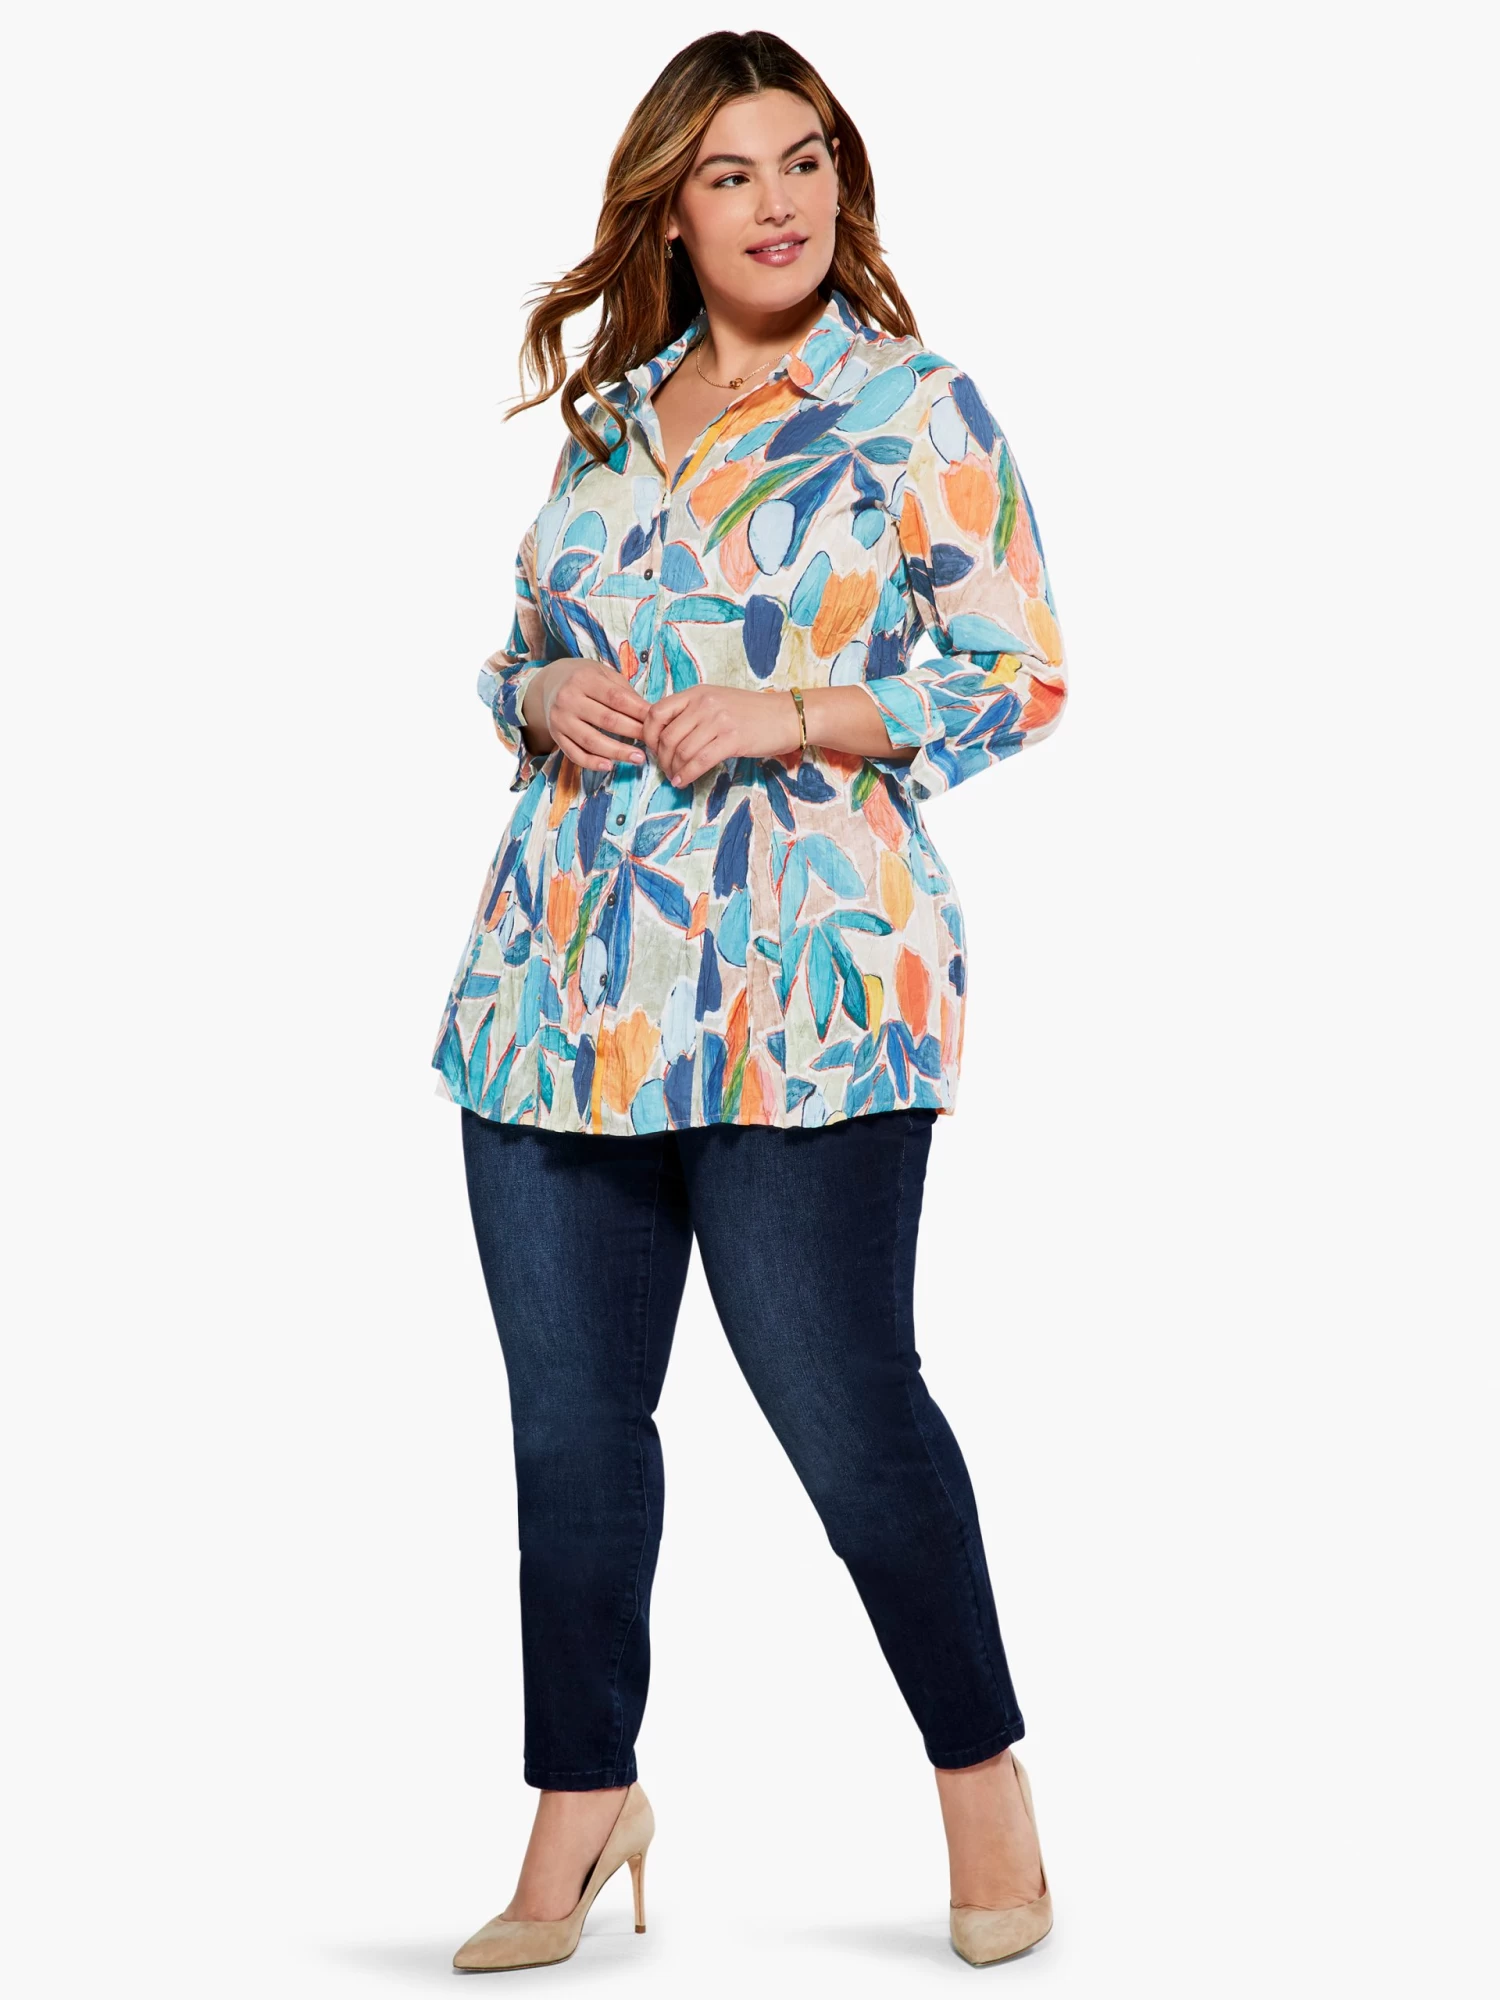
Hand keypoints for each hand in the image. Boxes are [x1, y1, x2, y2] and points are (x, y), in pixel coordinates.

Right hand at [530, 659, 650, 772]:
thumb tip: (650, 713)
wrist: (549, 683)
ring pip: (591, 741)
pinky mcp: (556, 736)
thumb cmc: (585, 678)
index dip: (638, 712)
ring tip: (639, 758)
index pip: (616, 698)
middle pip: (607, 720)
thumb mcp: (603, 674)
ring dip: (617, 752)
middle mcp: (568, 699)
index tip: (656, 722)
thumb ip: (624, 692)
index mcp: (584, 679)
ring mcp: (560, 719)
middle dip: (633, 732)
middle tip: (653, 742)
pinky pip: (575, 754)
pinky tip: (609, 766)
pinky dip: (592, 763)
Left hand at [644, 684, 799, 788]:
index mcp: (697, 693)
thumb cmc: (752, 713)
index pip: (657, 712)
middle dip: (662, 759)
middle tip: (667, 770)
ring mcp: (718, 720)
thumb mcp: (717, 702)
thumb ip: (692, 713)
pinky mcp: (732, 739)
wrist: (786, 716)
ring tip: (676, 778)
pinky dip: (688, 775)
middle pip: (667, 736)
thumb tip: (665, 736)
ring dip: (674, 770)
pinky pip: (700, 761)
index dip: (648, 735)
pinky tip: (685, 781)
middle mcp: (704, 704)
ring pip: (682, 751)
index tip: (654, 749)